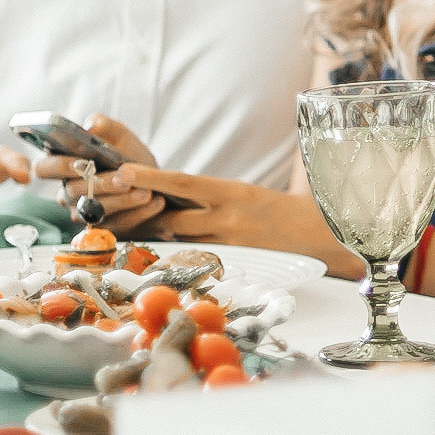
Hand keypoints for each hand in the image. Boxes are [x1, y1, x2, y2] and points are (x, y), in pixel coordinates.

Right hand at [21, 114, 163, 234]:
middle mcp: (69, 192)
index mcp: (64, 166)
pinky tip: (155, 201)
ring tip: (145, 191)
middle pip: (74, 191)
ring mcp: (85, 213)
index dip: (56, 166)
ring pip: (97, 210)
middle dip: (101, 183)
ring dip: (123, 200)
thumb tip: (91, 126)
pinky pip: (119, 224)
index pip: (43, 168)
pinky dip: (139, 213)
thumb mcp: (120, 136)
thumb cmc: (128, 155)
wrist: (153, 180)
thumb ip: (106, 126)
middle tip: (124, 178)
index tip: (78, 163)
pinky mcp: (105, 228)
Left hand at [111, 164, 339, 269]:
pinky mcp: (234, 264)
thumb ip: (212, 195)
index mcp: (234, 192)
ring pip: (182, 240)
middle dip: (145, 213)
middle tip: (114, 205)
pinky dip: (180, 253)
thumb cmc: (280, 211)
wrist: (320, 235)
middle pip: (173, 217)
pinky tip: (164, 253)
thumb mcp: (246, 193)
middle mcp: (229, 218)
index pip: (183, 183)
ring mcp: (231, 245)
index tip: (123, 171)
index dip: (150, 178)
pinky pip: (198, 258)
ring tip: (133, 228)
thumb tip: (170, 194)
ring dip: (159, 235)